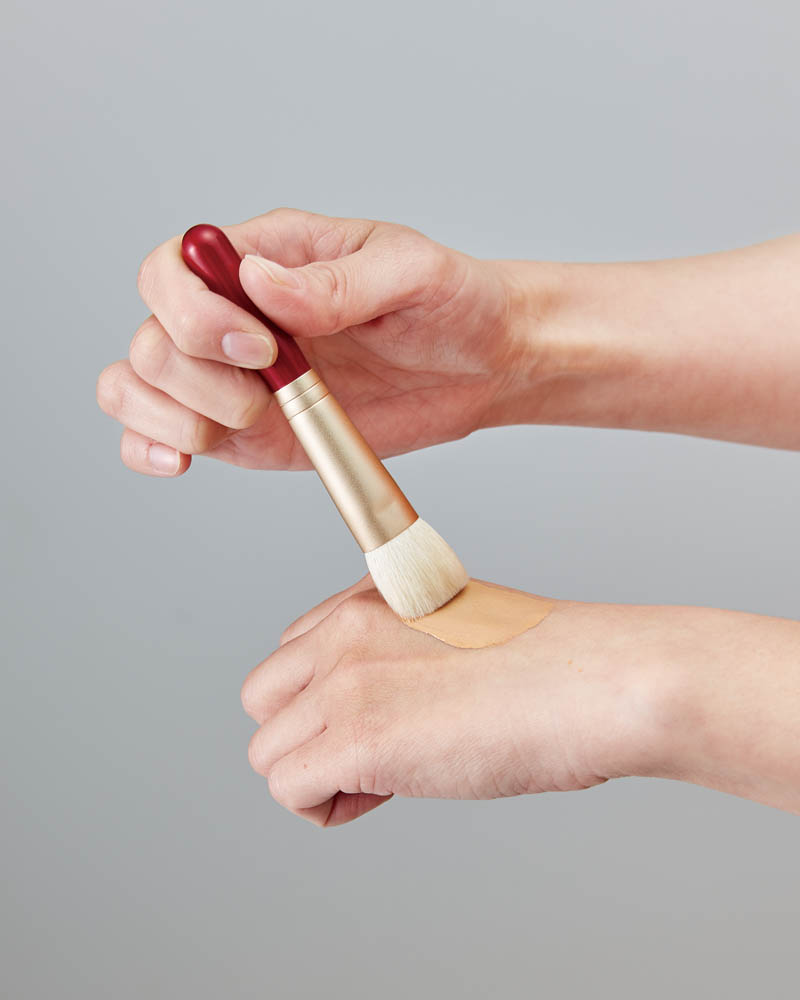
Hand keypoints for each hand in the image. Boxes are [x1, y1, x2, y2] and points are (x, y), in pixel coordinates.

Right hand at [97, 208, 522, 475]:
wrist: (483, 366)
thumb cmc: (451, 304)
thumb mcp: (409, 273)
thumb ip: (335, 282)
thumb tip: (258, 283)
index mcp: (265, 257)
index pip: (173, 268)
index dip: (192, 312)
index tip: (261, 346)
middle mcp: (235, 316)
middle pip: (151, 336)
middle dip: (193, 374)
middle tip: (263, 393)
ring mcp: (235, 376)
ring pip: (141, 385)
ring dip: (171, 414)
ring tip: (244, 422)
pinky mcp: (247, 430)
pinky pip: (163, 435)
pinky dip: (150, 447)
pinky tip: (180, 460)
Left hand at [240, 578, 652, 826]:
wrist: (597, 681)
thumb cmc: (552, 665)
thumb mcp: (454, 628)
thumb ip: (398, 649)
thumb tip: (380, 703)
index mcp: (369, 597)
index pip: (292, 653)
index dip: (327, 699)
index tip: (381, 717)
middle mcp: (345, 630)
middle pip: (263, 700)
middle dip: (307, 736)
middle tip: (374, 755)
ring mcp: (347, 682)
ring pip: (268, 752)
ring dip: (319, 776)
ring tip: (388, 778)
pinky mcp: (359, 738)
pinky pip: (289, 790)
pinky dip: (327, 808)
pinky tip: (385, 796)